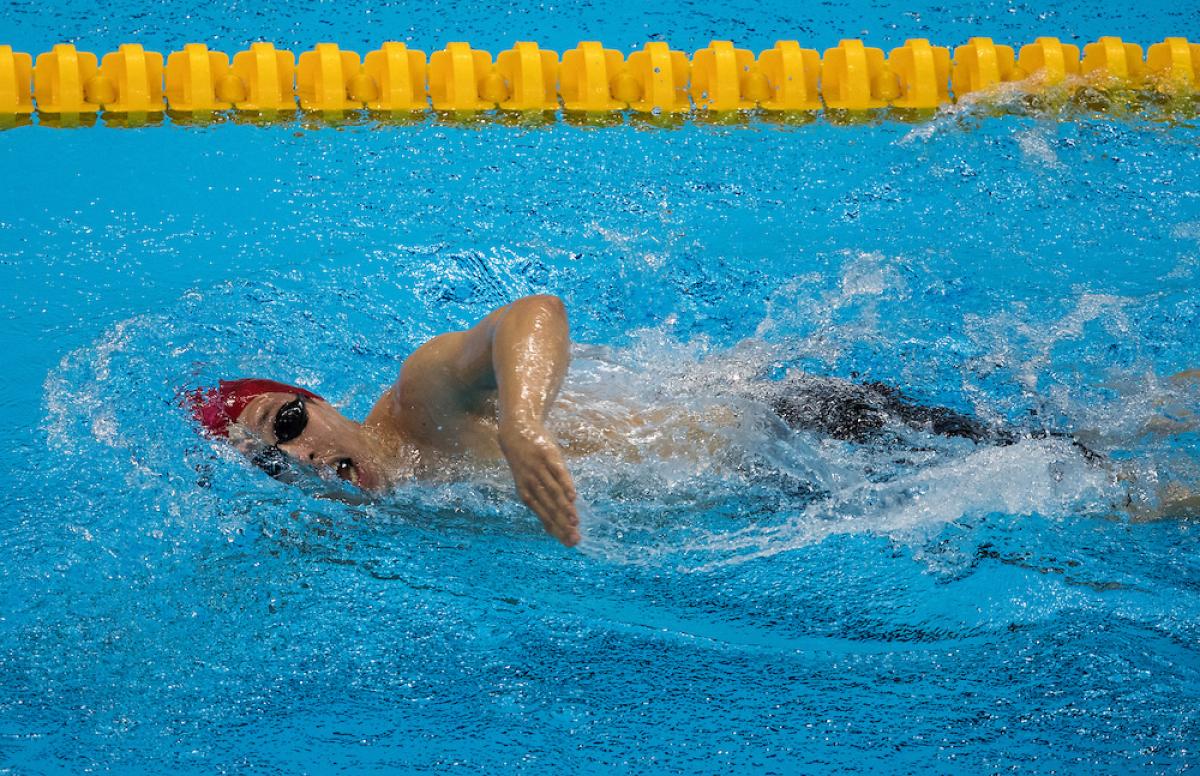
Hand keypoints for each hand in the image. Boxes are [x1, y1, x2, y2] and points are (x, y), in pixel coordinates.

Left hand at [498, 420, 578, 545]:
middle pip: (549, 509)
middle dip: (563, 525)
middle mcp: (532, 483)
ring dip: (564, 508)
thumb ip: (543, 497)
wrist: (516, 430)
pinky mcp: (548, 455)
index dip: (557, 530)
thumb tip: (561, 515)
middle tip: (575, 539)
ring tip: (575, 522)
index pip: (544, 517)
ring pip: (554, 493)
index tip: (569, 543)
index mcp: (527, 493)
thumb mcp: (530, 479)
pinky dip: (565, 485)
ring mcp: (539, 469)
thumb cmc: (527, 460)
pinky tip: (573, 497)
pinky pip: (558, 473)